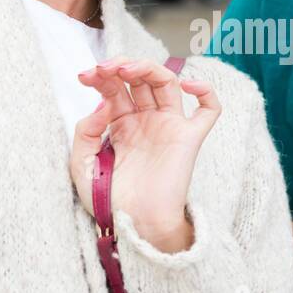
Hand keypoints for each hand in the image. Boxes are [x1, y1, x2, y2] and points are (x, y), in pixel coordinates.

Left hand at [70, 57, 220, 250]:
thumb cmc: (111, 203)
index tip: (84, 76)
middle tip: (103, 68)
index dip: (100, 77)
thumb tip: (103, 104)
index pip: (114, 89)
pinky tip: (188, 84)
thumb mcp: (82, 167)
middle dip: (120, 66)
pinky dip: (206, 90)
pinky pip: (209, 109)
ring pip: (167, 82)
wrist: (136, 226)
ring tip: (126, 69)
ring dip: (149, 67)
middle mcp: (147, 121)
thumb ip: (85, 133)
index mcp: (122, 125)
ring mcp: (169, 126)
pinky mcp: (189, 137)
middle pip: (139, 79)